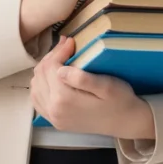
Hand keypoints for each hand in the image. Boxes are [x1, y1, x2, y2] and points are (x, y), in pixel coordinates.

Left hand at [30, 34, 147, 135]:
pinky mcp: (55, 121)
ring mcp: (53, 117)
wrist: (126, 122)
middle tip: (66, 46)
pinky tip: (52, 78)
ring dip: (45, 69)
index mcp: (64, 99)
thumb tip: (60, 69)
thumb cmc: (120, 101)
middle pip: (41, 75)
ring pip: (36, 85)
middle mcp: (54, 110)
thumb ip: (81, 78)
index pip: (51, 67)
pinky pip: (38, 99)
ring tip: (60, 59)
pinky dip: (41, 85)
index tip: (71, 41)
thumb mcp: (107, 85)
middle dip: (51, 57)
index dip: (59, 51)